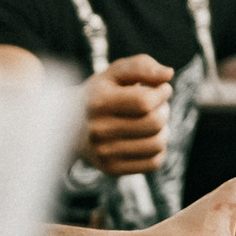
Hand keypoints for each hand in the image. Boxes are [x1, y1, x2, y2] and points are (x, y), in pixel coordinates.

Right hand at [81, 55, 171, 176]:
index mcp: (98, 102)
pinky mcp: (111, 169)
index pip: (145, 101)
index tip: (161, 88)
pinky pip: (154, 162)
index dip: (162, 93)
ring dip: (164, 130)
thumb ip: (142, 66)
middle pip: (154, 123)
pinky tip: (146, 138)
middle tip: (157, 105)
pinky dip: (158, 149)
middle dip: (164, 110)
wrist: (66, 124)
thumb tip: (168, 74)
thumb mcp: (115, 72)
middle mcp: (97, 130)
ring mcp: (103, 153)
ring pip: (158, 144)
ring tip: (152, 121)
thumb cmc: (100, 93)